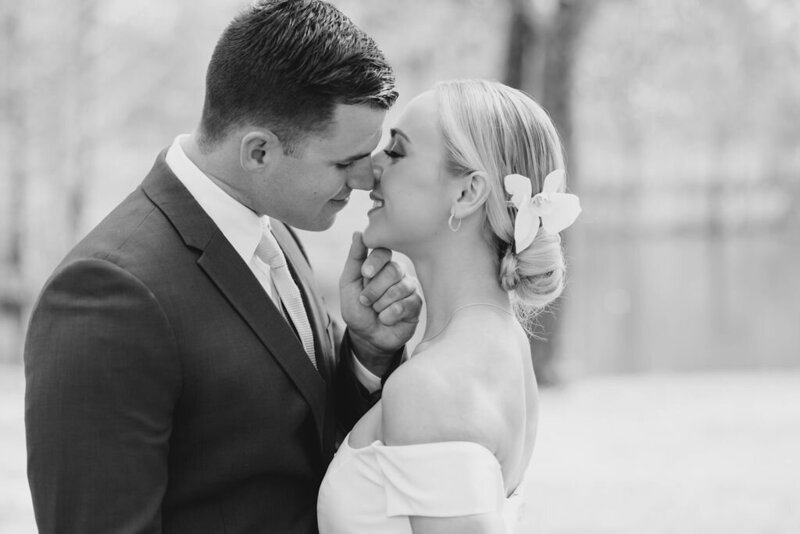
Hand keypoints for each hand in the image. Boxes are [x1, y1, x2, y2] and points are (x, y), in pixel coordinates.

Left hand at [340, 232, 420, 374]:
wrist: (367, 337)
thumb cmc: (357, 309)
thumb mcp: (349, 283)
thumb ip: (354, 258)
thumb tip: (358, 233)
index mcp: (381, 264)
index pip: (384, 251)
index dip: (374, 262)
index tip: (365, 274)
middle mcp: (397, 273)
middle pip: (392, 270)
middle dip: (373, 290)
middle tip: (366, 301)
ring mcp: (409, 287)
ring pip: (399, 288)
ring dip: (380, 304)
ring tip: (377, 311)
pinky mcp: (417, 304)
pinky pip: (404, 305)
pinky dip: (389, 315)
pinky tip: (387, 319)